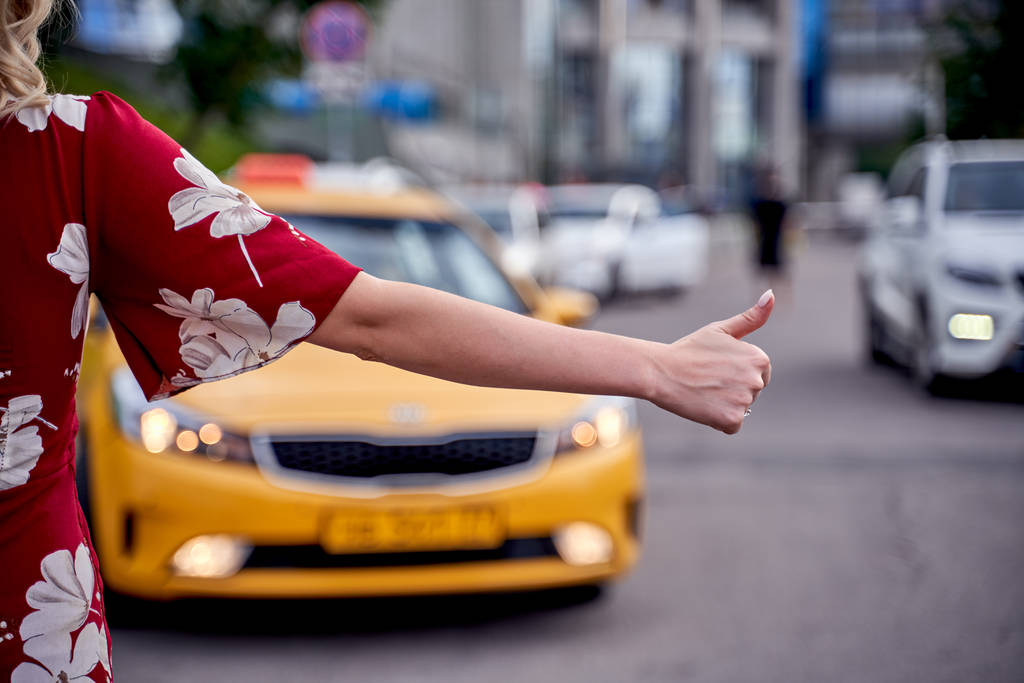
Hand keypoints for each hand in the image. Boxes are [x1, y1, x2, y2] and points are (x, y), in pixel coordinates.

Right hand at [650, 290, 773, 432]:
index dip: (735, 373)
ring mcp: (745, 401)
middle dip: (732, 390)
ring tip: (703, 392)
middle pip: (750, 393)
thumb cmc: (689, 349)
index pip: (758, 375)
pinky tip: (703, 406)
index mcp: (759, 358)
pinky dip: (718, 421)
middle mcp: (757, 380)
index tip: (716, 368)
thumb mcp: (721, 329)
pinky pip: (731, 425)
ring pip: (739, 409)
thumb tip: (770, 294)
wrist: (661, 371)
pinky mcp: (732, 419)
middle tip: (707, 380)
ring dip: (723, 405)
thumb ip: (751, 317)